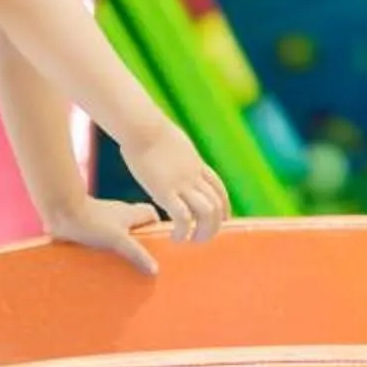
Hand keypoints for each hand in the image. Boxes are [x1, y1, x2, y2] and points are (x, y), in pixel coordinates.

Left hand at [45, 197, 161, 275]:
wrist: (61, 211)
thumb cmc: (91, 222)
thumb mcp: (118, 240)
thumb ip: (137, 254)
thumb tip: (155, 270)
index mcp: (130, 212)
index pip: (151, 214)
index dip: (157, 226)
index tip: (161, 243)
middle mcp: (118, 214)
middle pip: (135, 224)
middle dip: (140, 239)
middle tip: (143, 259)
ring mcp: (102, 219)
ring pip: (118, 231)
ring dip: (121, 244)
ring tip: (124, 265)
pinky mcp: (88, 227)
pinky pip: (101, 238)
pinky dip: (104, 248)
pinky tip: (102, 263)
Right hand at [121, 127, 228, 245]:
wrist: (142, 126)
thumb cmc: (147, 129)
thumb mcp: (170, 142)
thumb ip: (175, 154)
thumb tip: (168, 153)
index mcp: (195, 164)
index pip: (219, 189)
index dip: (224, 207)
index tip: (223, 220)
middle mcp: (194, 175)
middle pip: (217, 205)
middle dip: (215, 225)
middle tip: (203, 237)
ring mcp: (182, 183)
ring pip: (206, 212)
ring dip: (203, 231)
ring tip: (191, 240)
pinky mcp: (166, 191)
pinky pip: (182, 217)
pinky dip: (183, 231)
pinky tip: (175, 237)